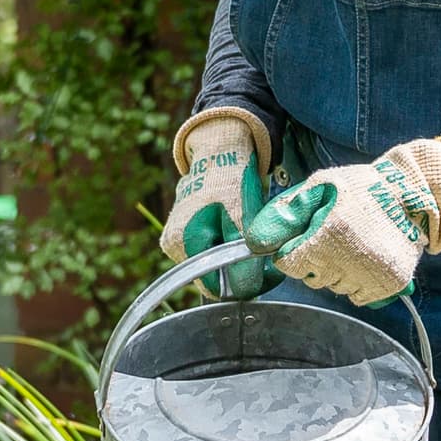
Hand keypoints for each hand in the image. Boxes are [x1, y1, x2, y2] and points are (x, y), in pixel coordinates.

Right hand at [162, 110, 273, 287]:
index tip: (267, 274)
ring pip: (212, 263)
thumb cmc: (231, 180)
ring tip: (254, 239)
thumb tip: (244, 292)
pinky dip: (227, 245)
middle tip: (267, 258)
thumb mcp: (241, 220)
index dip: (242, 285)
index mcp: (183, 243)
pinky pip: (210, 249)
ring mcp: (176, 237)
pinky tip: (239, 230)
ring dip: (235, 258)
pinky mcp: (184, 230)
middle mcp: (173, 245)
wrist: (221, 149)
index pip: (214, 287)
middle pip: (212, 276)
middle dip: (240, 271)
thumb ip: (241, 259)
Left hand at [243, 139, 440, 307]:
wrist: (414, 196)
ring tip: (354, 244)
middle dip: (315, 261)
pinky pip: (358, 297)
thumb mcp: (319, 187)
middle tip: (334, 237)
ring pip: (334, 289)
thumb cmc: (362, 189)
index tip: (308, 236)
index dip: (293, 250)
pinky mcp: (390, 285)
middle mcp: (351, 260)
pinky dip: (357, 282)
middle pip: (311, 279)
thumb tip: (255, 241)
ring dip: (337, 272)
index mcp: (330, 234)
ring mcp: (373, 275)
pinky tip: (366, 259)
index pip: (289, 264)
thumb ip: (285, 213)